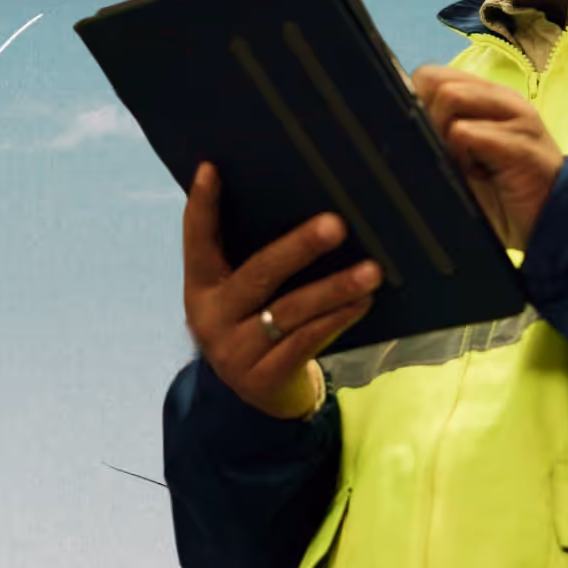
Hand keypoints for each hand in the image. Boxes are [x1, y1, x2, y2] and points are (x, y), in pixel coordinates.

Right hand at [183, 163, 381, 418]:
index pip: (197, 240)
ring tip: (371, 271)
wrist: (256, 397)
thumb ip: (251, 255)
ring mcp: (235, 352)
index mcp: (200, 286)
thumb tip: (298, 198)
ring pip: (290, 311)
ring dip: (334, 288)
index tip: (211, 169)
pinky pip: (306, 342)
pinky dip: (337, 319)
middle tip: (336, 224)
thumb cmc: (256, 322)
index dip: (202, 206)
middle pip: (258, 275)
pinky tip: (362, 302)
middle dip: (299, 248)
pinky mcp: (263, 379)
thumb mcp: (241, 293)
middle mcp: (211, 318)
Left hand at [412, 65, 564, 249]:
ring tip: (464, 165)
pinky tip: (478, 175)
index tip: (425, 137)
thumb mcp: (465, 159)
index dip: (416, 102)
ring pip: (450, 97)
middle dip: (427, 117)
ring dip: (444, 135)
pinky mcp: (520, 144)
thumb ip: (439, 136)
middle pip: (436, 81)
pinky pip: (468, 133)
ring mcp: (514, 117)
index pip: (431, 75)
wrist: (556, 222)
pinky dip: (461, 157)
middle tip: (445, 153)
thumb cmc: (505, 192)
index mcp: (486, 98)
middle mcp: (500, 98)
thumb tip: (393, 125)